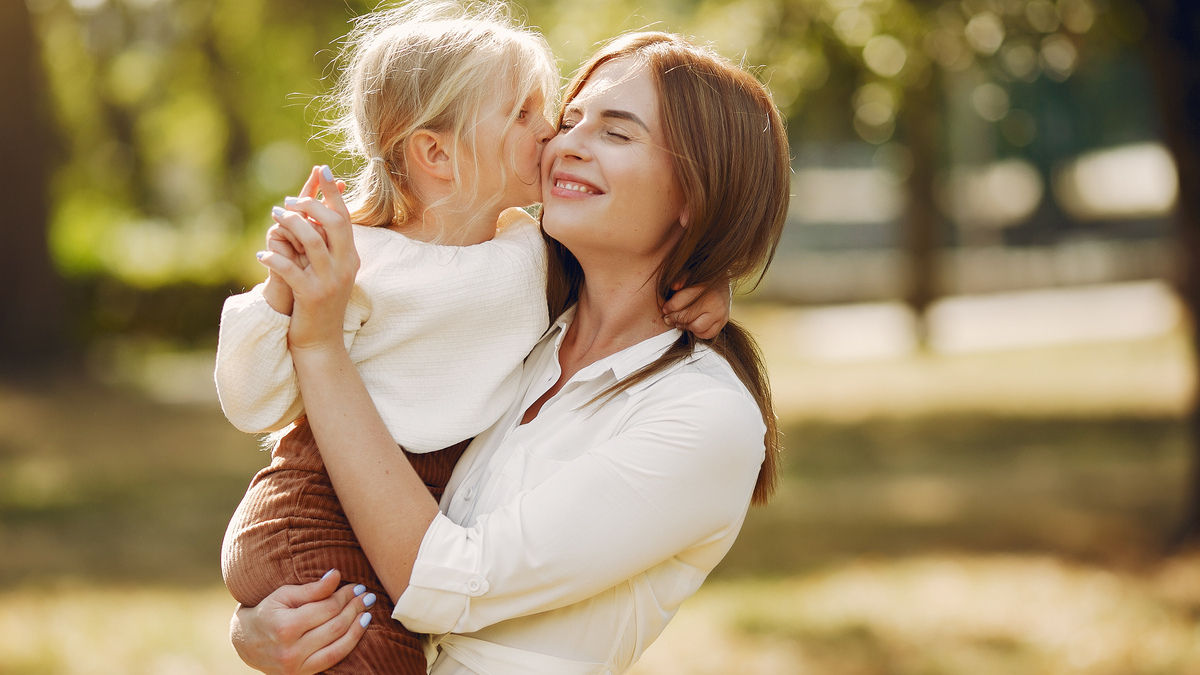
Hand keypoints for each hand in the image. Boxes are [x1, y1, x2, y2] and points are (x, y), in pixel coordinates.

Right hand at [230, 569, 374, 674]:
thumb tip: (336, 575)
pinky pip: (333, 659)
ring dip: (357, 626)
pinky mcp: (302, 674)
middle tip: (366, 596)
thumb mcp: (284, 595)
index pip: (326, 609)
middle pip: (335, 626)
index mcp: (285, 627)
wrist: (246, 643)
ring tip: (367, 611)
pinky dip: (350, 643)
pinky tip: (359, 629)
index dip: (345, 596)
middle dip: (354, 609)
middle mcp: (291, 650)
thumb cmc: (267, 612)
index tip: (356, 586)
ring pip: (339, 645)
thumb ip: (312, 589)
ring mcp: (297, 666)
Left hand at [261, 171, 345, 315]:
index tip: (322, 169)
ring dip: (291, 224)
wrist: (322, 342)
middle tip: (289, 201)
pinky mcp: (311, 296)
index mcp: (351, 258)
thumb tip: (314, 216)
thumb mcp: (329, 273)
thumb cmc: (320, 304)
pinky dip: (274, 259)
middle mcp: (345, 267)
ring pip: (312, 241)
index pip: (344, 217)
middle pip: (333, 223)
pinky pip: (291, 270)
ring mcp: (330, 281)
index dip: (332, 192)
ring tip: (275, 217)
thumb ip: (327, 247)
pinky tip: (260, 255)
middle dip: (310, 205)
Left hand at [662, 280, 731, 339]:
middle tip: (668, 319)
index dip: (669, 307)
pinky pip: (707, 334)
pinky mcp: (723, 321)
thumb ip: (682, 279)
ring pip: (697, 327)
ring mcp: (720, 313)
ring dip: (685, 326)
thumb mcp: (691, 275)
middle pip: (687, 316)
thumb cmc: (702, 280)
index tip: (665, 309)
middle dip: (674, 318)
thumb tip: (674, 286)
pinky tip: (692, 326)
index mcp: (704, 287)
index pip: (680, 302)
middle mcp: (714, 301)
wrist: (723, 283)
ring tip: (680, 322)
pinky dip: (697, 332)